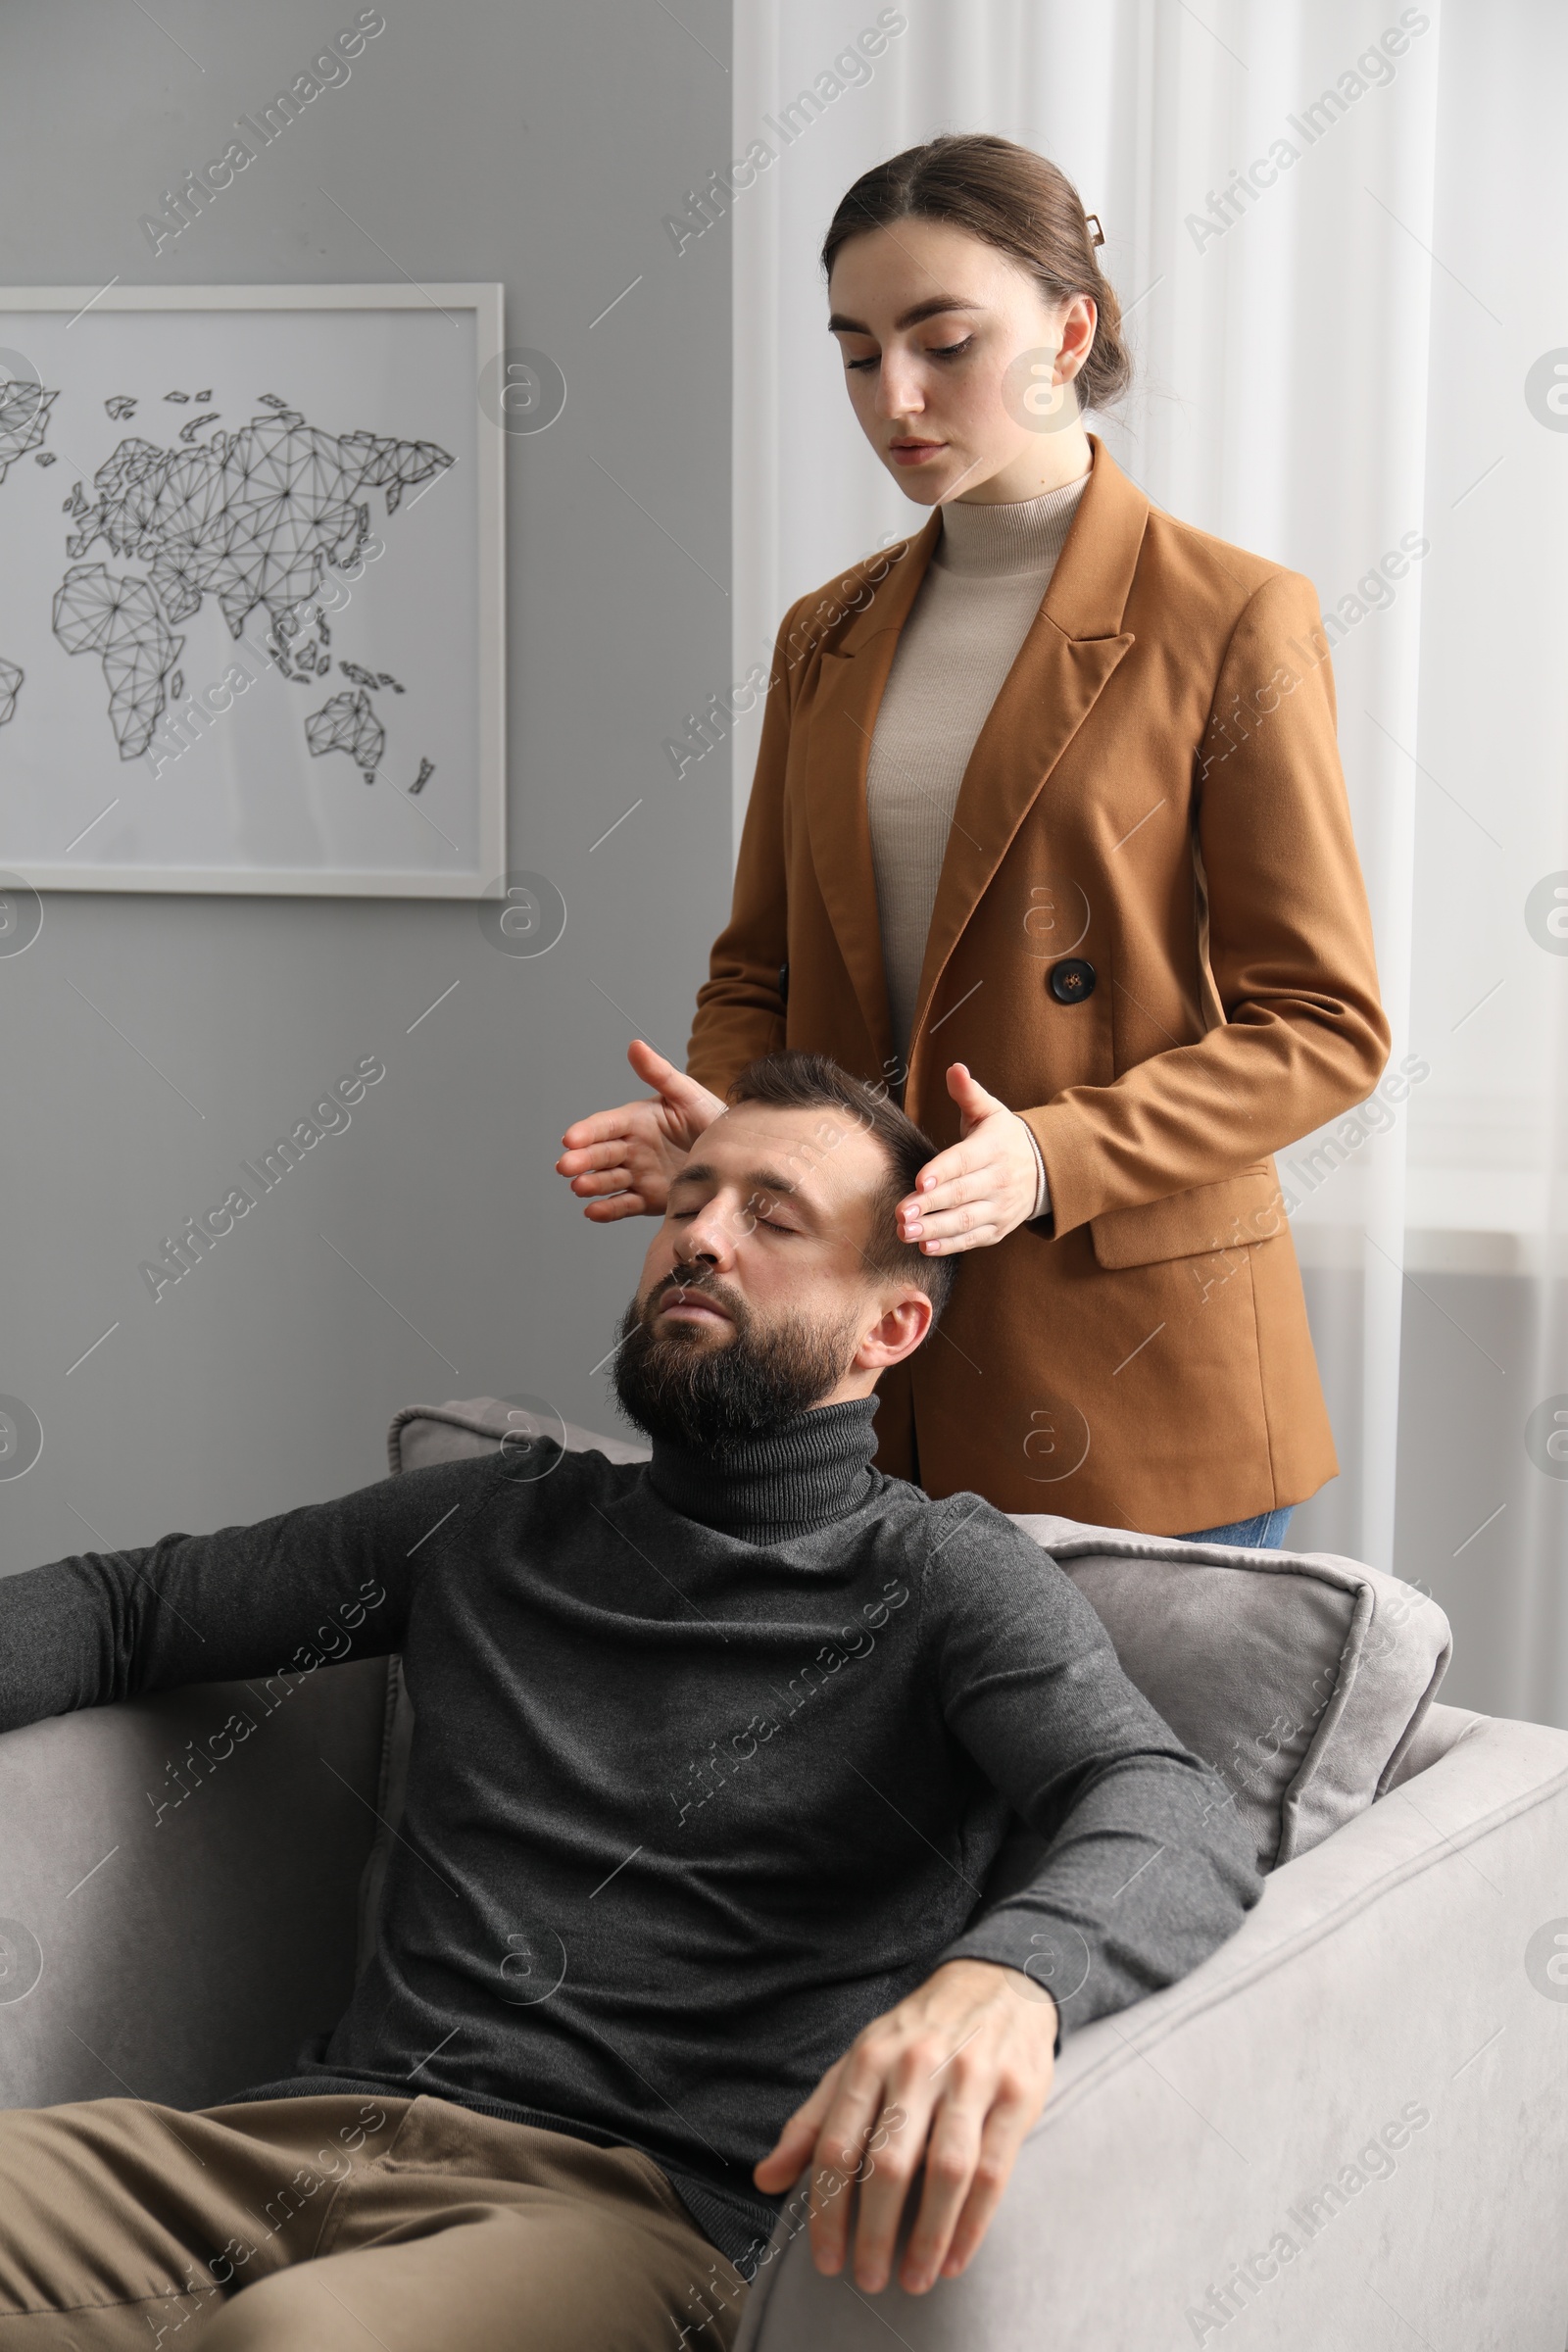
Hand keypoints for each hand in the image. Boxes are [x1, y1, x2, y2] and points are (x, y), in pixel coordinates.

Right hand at [556, 1040, 724, 1221]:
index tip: (569, 1138)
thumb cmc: (711, 1117)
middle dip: (580, 1159)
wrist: (736, 1155)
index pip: (605, 1125)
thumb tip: (635, 1046)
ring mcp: (638, 1175)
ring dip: (591, 1183)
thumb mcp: (687, 1093)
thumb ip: (659, 1074)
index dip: (586, 1131)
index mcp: (636, 1121)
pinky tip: (592, 1212)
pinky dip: (607, 1210)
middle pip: (600, 1154)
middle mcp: (632, 1148)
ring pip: (608, 1180)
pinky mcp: (648, 1199)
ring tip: (578, 1187)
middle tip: (565, 1166)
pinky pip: (624, 1205)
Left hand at [752, 1958, 1056, 2295]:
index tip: (827, 2259)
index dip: (827, 2210)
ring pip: (945, 2171)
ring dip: (927, 2235)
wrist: (997, 1983)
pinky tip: (955, 2257)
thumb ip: (813, 2121)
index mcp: (869, 2058)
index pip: (836, 2145)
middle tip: (868, 2279)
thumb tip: (765, 2180)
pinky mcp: (1017, 2093)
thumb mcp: (858, 2062)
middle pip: (888, 2163)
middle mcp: (916, 2065)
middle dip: (874, 2232)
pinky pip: (994, 2170)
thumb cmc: (915, 2036)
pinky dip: (973, 2223)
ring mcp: (970, 2078)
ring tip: (914, 2279)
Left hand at [896, 1064, 1040, 1255]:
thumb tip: (954, 1068)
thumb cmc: (1003, 1137)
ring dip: (935, 1229)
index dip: (942, 1171)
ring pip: (966, 1220)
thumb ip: (968, 1093)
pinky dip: (951, 1245)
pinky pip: (973, 1239)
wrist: (1044, 1168)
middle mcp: (999, 1179)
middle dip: (930, 1205)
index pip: (965, 1161)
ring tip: (906, 1232)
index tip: (920, 1181)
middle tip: (901, 1212)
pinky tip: (926, 1247)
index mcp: (993, 1148)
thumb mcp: (989, 1111)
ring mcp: (1000, 1207)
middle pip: (962, 1194)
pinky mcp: (998, 1229)